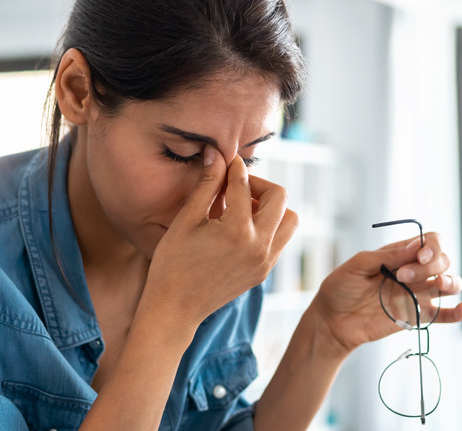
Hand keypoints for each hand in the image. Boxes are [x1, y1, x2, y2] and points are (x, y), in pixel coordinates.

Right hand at [140, 146, 298, 328]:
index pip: (244, 184)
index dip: (233, 167)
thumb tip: (217, 154)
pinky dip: (268, 226)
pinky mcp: (264, 272)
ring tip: (242, 208)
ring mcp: (265, 261)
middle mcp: (259, 246)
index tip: (225, 160)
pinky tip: (241, 227)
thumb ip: (207, 185)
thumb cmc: (172, 264)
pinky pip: (280, 240)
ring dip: (271, 207)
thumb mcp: (186, 220)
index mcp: (237, 230)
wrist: (175, 308)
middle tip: (235, 186)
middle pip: (280, 197)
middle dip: (258, 184)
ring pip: (289, 219)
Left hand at [312, 233, 461, 351]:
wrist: (332, 320)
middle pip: (442, 260)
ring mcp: (417, 294)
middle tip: (402, 276)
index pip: (430, 242)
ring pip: (449, 283)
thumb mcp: (357, 266)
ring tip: (438, 284)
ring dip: (450, 281)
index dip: (431, 246)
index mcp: (399, 254)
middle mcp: (413, 272)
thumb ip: (386, 256)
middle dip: (429, 265)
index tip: (419, 256)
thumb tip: (416, 246)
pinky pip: (445, 314)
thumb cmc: (340, 288)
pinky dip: (458, 312)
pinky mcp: (417, 316)